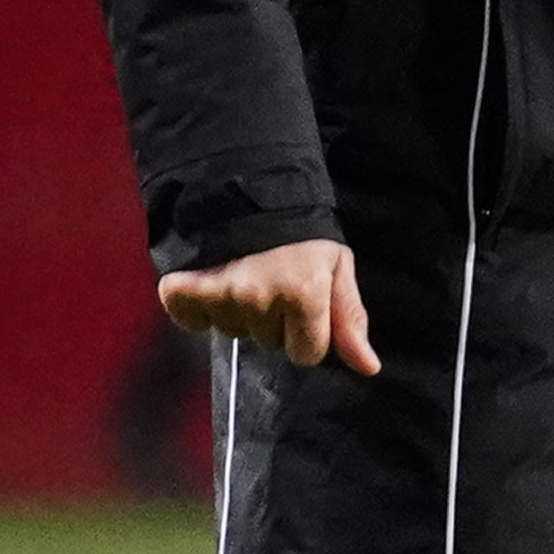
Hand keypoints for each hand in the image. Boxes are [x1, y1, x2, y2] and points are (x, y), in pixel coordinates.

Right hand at [157, 237, 375, 374]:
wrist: (246, 186)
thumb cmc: (299, 231)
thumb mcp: (336, 267)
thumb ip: (349, 319)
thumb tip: (368, 367)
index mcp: (302, 294)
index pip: (307, 354)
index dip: (308, 332)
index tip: (302, 300)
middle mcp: (259, 298)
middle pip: (269, 344)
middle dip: (273, 319)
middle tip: (271, 278)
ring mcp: (221, 294)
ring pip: (234, 333)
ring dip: (239, 312)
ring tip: (243, 272)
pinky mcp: (185, 288)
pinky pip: (191, 321)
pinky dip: (196, 308)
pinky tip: (210, 282)